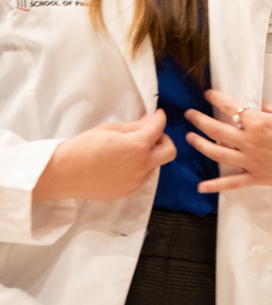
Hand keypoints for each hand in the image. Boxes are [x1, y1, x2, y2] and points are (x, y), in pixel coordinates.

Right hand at [33, 110, 175, 201]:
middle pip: (169, 151)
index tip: (156, 114)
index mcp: (138, 146)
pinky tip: (122, 161)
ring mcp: (136, 181)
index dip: (159, 118)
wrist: (66, 173)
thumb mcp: (110, 129)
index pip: (159, 128)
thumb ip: (134, 127)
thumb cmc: (85, 146)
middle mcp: (142, 166)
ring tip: (131, 147)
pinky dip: (139, 166)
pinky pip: (142, 176)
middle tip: (150, 133)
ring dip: (150, 154)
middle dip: (163, 139)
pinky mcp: (128, 191)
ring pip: (156, 165)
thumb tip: (148, 122)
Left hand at [185, 89, 271, 192]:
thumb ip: (265, 107)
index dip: (216, 98)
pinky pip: (232, 182)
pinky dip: (215, 186)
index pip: (229, 107)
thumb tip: (252, 101)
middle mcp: (248, 141)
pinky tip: (201, 186)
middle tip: (189, 114)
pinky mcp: (254, 177)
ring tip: (189, 138)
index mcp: (256, 123)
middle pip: (216, 130)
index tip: (208, 93)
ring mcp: (250, 161)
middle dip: (199, 120)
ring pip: (217, 153)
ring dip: (200, 145)